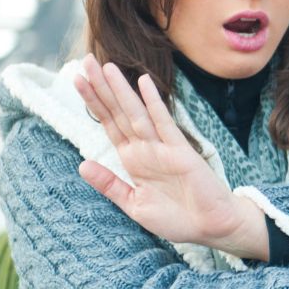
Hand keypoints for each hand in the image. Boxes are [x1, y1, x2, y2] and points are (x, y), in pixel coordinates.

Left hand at [73, 54, 266, 257]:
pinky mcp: (181, 152)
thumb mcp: (135, 205)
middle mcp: (145, 149)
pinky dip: (154, 103)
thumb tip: (81, 164)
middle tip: (85, 60)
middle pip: (118, 112)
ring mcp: (163, 148)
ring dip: (121, 91)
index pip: (108, 124)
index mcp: (132, 160)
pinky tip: (144, 83)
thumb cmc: (177, 219)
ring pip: (136, 114)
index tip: (77, 79)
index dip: (93, 102)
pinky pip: (164, 123)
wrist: (211, 227)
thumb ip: (110, 185)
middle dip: (101, 87)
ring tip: (106, 67)